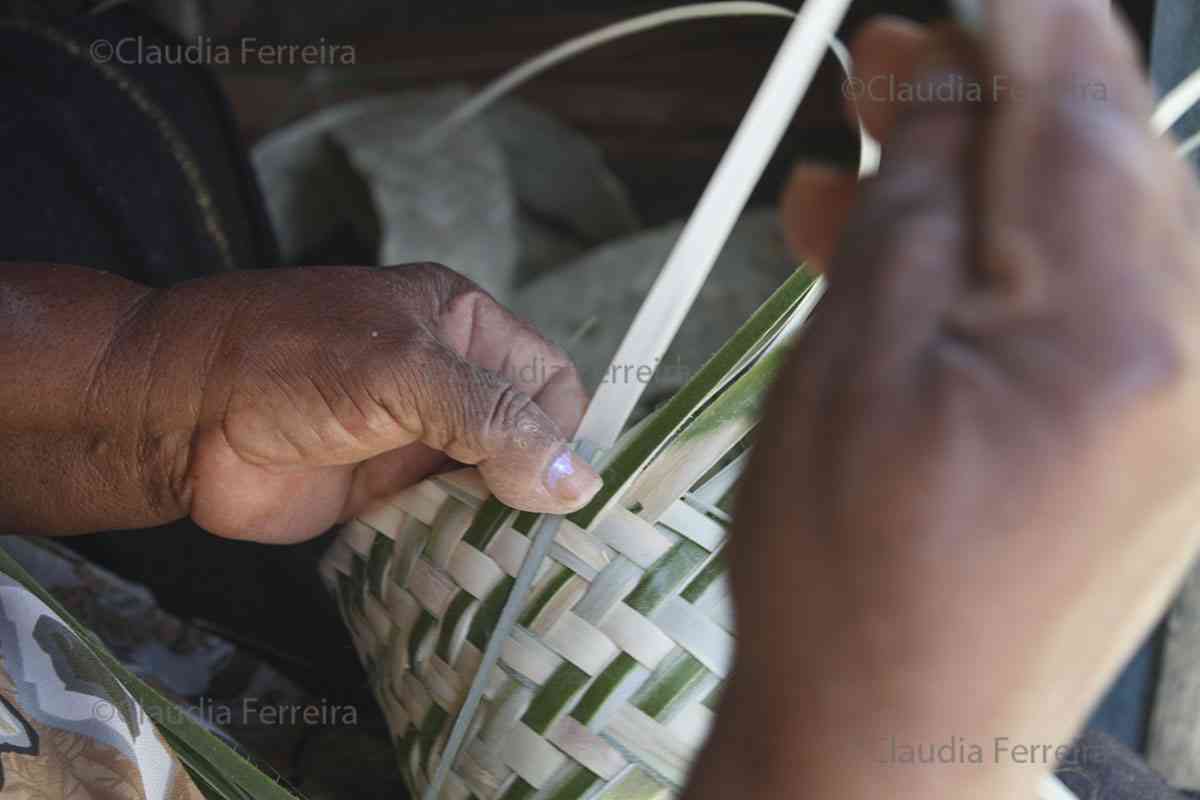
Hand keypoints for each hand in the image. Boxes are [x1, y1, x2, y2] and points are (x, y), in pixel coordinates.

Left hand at [104, 263, 600, 542]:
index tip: (556, 490)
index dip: (560, 433)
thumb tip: (576, 482)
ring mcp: (415, 440)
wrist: (177, 414)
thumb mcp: (404, 372)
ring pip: (491, 488)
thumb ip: (494, 421)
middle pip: (526, 441)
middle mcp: (447, 382)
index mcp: (462, 327)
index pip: (549, 383)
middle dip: (535, 486)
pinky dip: (460, 548)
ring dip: (500, 523)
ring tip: (513, 566)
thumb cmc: (288, 362)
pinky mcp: (384, 494)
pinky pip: (446, 523)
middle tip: (544, 540)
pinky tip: (470, 574)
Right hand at [691, 4, 1199, 799]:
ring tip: (860, 165)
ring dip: (972, 185)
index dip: (1015, 16)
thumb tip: (944, 88)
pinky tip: (905, 259)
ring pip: (1084, 232)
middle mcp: (1192, 361)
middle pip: (1097, 159)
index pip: (1083, 103)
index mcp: (1120, 331)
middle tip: (880, 68)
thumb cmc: (853, 581)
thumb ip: (911, 203)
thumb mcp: (851, 360)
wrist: (890, 734)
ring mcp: (1182, 407)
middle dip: (983, 96)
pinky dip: (996, 268)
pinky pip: (1085, 308)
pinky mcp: (1150, 442)